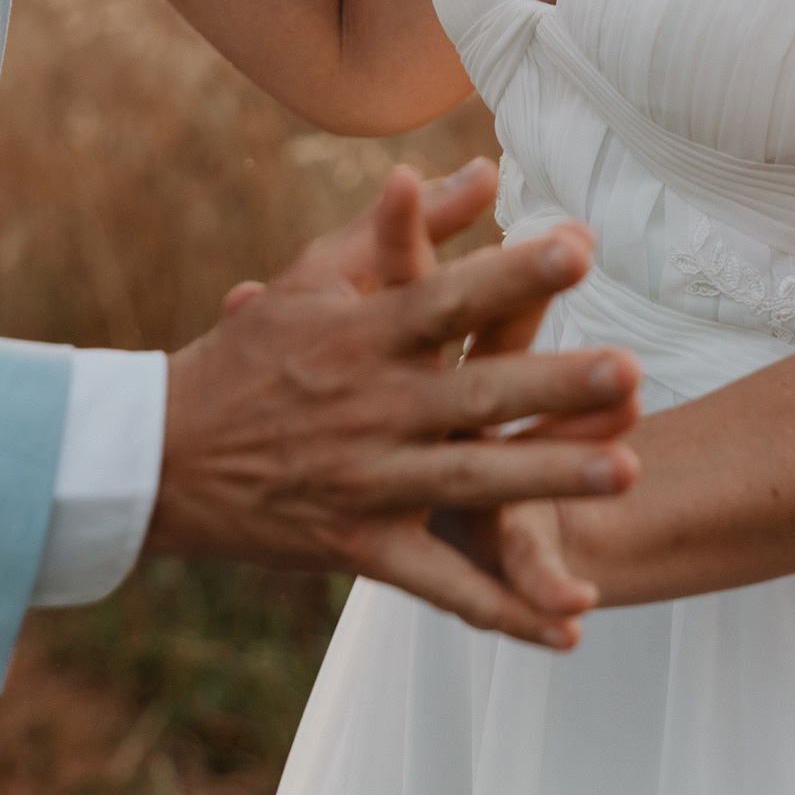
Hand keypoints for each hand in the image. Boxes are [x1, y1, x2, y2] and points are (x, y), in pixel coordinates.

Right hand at [146, 166, 640, 646]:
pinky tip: (569, 626)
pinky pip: (440, 583)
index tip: (580, 249)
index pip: (448, 296)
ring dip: (549, 478)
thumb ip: (407, 224)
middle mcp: (372, 406)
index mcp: (364, 334)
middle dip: (554, 386)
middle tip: (632, 371)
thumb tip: (485, 168)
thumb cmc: (253, 348)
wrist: (163, 456)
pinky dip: (503, 609)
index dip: (512, 274)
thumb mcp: (316, 272)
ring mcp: (367, 481)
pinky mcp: (359, 548)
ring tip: (629, 472)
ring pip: (471, 481)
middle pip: (475, 393)